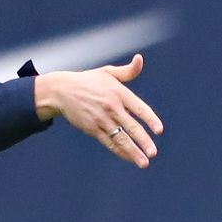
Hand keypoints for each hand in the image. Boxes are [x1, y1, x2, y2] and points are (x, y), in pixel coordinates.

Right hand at [32, 54, 163, 168]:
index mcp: (118, 92)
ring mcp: (101, 119)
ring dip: (132, 152)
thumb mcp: (108, 72)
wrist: (62, 91)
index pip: (138, 108)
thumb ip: (128, 71)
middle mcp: (111, 107)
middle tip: (153, 153)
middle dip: (143, 141)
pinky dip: (119, 151)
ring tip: (144, 162)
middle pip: (130, 126)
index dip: (150, 119)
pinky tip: (129, 158)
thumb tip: (140, 59)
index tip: (159, 130)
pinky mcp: (92, 129)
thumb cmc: (89, 81)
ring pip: (120, 138)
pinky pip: (108, 142)